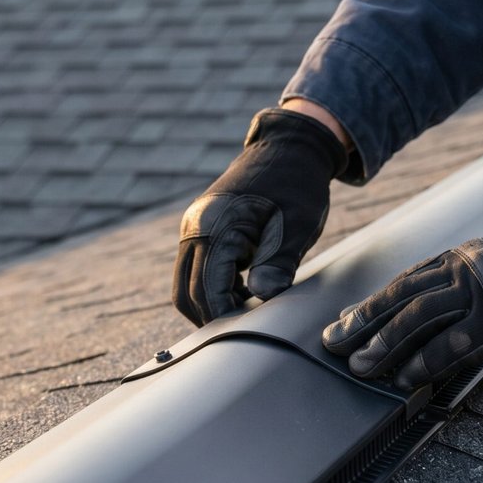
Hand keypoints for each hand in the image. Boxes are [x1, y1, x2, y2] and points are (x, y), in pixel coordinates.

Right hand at [173, 107, 347, 325]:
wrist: (291, 147)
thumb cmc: (297, 186)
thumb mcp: (297, 227)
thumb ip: (277, 262)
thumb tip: (262, 296)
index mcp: (216, 226)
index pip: (206, 290)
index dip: (225, 319)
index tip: (249, 335)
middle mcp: (196, 227)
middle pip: (185, 294)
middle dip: (212, 318)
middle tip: (246, 331)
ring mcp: (195, 227)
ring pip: (186, 284)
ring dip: (211, 303)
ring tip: (247, 312)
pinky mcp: (201, 228)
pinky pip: (195, 268)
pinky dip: (213, 287)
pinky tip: (243, 292)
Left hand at [322, 238, 482, 389]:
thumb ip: (462, 296)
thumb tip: (420, 325)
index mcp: (466, 257)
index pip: (406, 281)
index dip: (371, 305)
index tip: (344, 324)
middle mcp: (470, 269)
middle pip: (403, 297)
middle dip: (364, 323)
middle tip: (335, 346)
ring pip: (419, 318)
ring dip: (384, 345)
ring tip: (361, 367)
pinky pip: (451, 345)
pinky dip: (423, 363)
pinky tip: (404, 380)